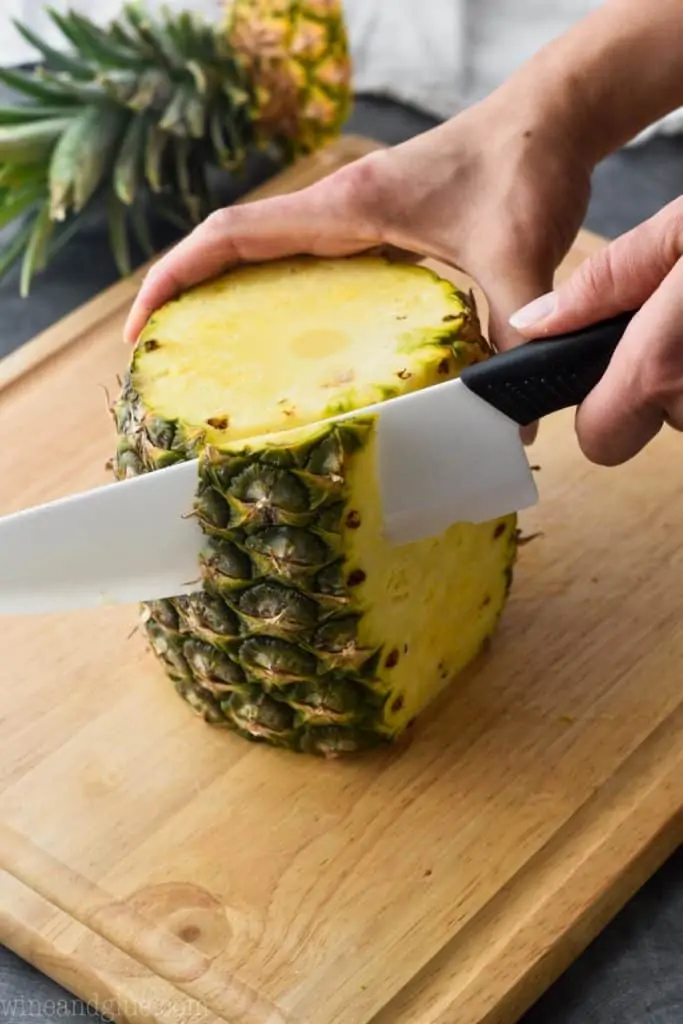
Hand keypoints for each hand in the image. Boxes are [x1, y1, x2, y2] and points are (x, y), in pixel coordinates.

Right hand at [123, 91, 591, 363]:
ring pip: (265, 251)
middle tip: (163, 356)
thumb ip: (512, 332)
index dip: (177, 277)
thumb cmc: (526, 166)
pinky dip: (277, 289)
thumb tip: (508, 422)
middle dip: (185, 292)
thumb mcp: (517, 257)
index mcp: (346, 208)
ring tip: (207, 353)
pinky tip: (291, 335)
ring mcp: (356, 214)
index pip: (233, 235)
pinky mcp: (380, 223)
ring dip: (226, 290)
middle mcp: (338, 208)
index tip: (141, 326)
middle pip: (232, 246)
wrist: (554, 116)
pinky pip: (306, 257)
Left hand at [509, 196, 682, 464]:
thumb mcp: (679, 235)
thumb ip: (601, 286)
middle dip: (649, 387)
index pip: (599, 440)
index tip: (608, 371)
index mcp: (658, 368)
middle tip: (670, 324)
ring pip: (682, 415)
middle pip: (645, 427)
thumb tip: (530, 324)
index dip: (599, 409)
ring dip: (681, 379)